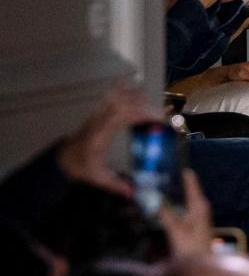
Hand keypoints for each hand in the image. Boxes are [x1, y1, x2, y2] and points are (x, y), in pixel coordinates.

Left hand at [57, 82, 160, 197]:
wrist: (62, 160)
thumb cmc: (81, 168)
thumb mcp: (98, 178)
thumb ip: (116, 186)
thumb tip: (135, 194)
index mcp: (100, 136)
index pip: (121, 118)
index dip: (140, 114)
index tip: (156, 119)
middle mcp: (98, 122)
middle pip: (121, 105)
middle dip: (142, 106)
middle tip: (159, 114)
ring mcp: (96, 116)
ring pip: (113, 98)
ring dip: (131, 96)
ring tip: (148, 98)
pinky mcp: (96, 114)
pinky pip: (107, 97)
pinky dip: (117, 89)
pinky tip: (125, 81)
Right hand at [157, 170, 213, 256]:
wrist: (201, 265)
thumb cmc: (191, 247)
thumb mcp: (176, 229)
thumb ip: (164, 213)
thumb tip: (154, 201)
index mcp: (199, 205)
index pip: (192, 185)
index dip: (185, 176)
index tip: (178, 165)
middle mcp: (200, 209)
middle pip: (187, 193)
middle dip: (174, 186)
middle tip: (159, 179)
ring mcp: (198, 218)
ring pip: (183, 202)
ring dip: (171, 198)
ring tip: (157, 192)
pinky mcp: (193, 227)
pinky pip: (181, 212)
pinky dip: (172, 209)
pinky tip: (162, 210)